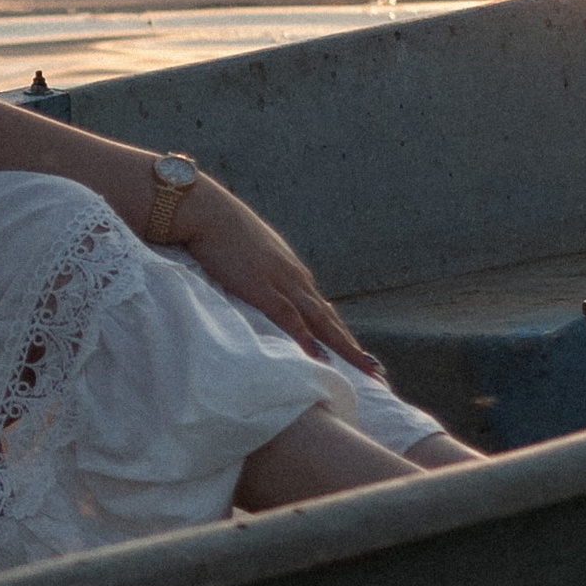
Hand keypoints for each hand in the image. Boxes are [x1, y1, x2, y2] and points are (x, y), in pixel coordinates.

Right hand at [174, 183, 379, 372]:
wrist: (207, 211)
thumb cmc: (223, 231)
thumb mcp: (251, 255)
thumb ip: (262, 274)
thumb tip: (262, 289)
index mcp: (293, 273)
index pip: (324, 312)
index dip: (342, 336)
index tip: (359, 358)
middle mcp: (296, 279)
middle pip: (331, 321)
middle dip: (354, 350)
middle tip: (378, 374)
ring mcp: (282, 283)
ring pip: (321, 322)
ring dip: (345, 349)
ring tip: (366, 371)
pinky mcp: (262, 287)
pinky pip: (290, 319)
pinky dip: (306, 339)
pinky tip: (320, 358)